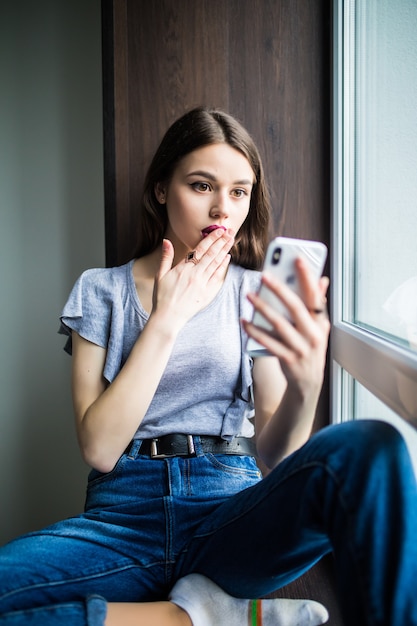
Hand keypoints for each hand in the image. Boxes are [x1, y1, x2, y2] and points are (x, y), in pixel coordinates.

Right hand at [152, 228, 234, 328]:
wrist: (168, 317)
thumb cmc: (162, 297)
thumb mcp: (160, 275)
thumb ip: (166, 257)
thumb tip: (166, 241)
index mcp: (183, 268)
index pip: (200, 249)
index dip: (211, 238)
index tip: (219, 230)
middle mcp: (195, 275)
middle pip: (211, 254)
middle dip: (222, 241)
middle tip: (230, 231)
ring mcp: (202, 284)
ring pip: (216, 264)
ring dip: (224, 251)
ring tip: (231, 240)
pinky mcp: (207, 294)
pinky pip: (217, 277)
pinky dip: (223, 267)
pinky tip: (227, 258)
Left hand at [242, 257, 329, 393]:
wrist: (308, 383)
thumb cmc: (310, 348)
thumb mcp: (319, 328)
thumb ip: (318, 304)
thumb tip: (322, 280)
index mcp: (321, 323)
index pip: (315, 296)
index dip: (308, 277)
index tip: (298, 259)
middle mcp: (313, 335)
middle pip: (296, 308)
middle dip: (280, 289)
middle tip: (264, 275)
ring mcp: (301, 348)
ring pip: (279, 324)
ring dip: (263, 308)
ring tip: (249, 295)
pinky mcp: (288, 359)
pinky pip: (268, 342)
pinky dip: (255, 331)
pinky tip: (244, 321)